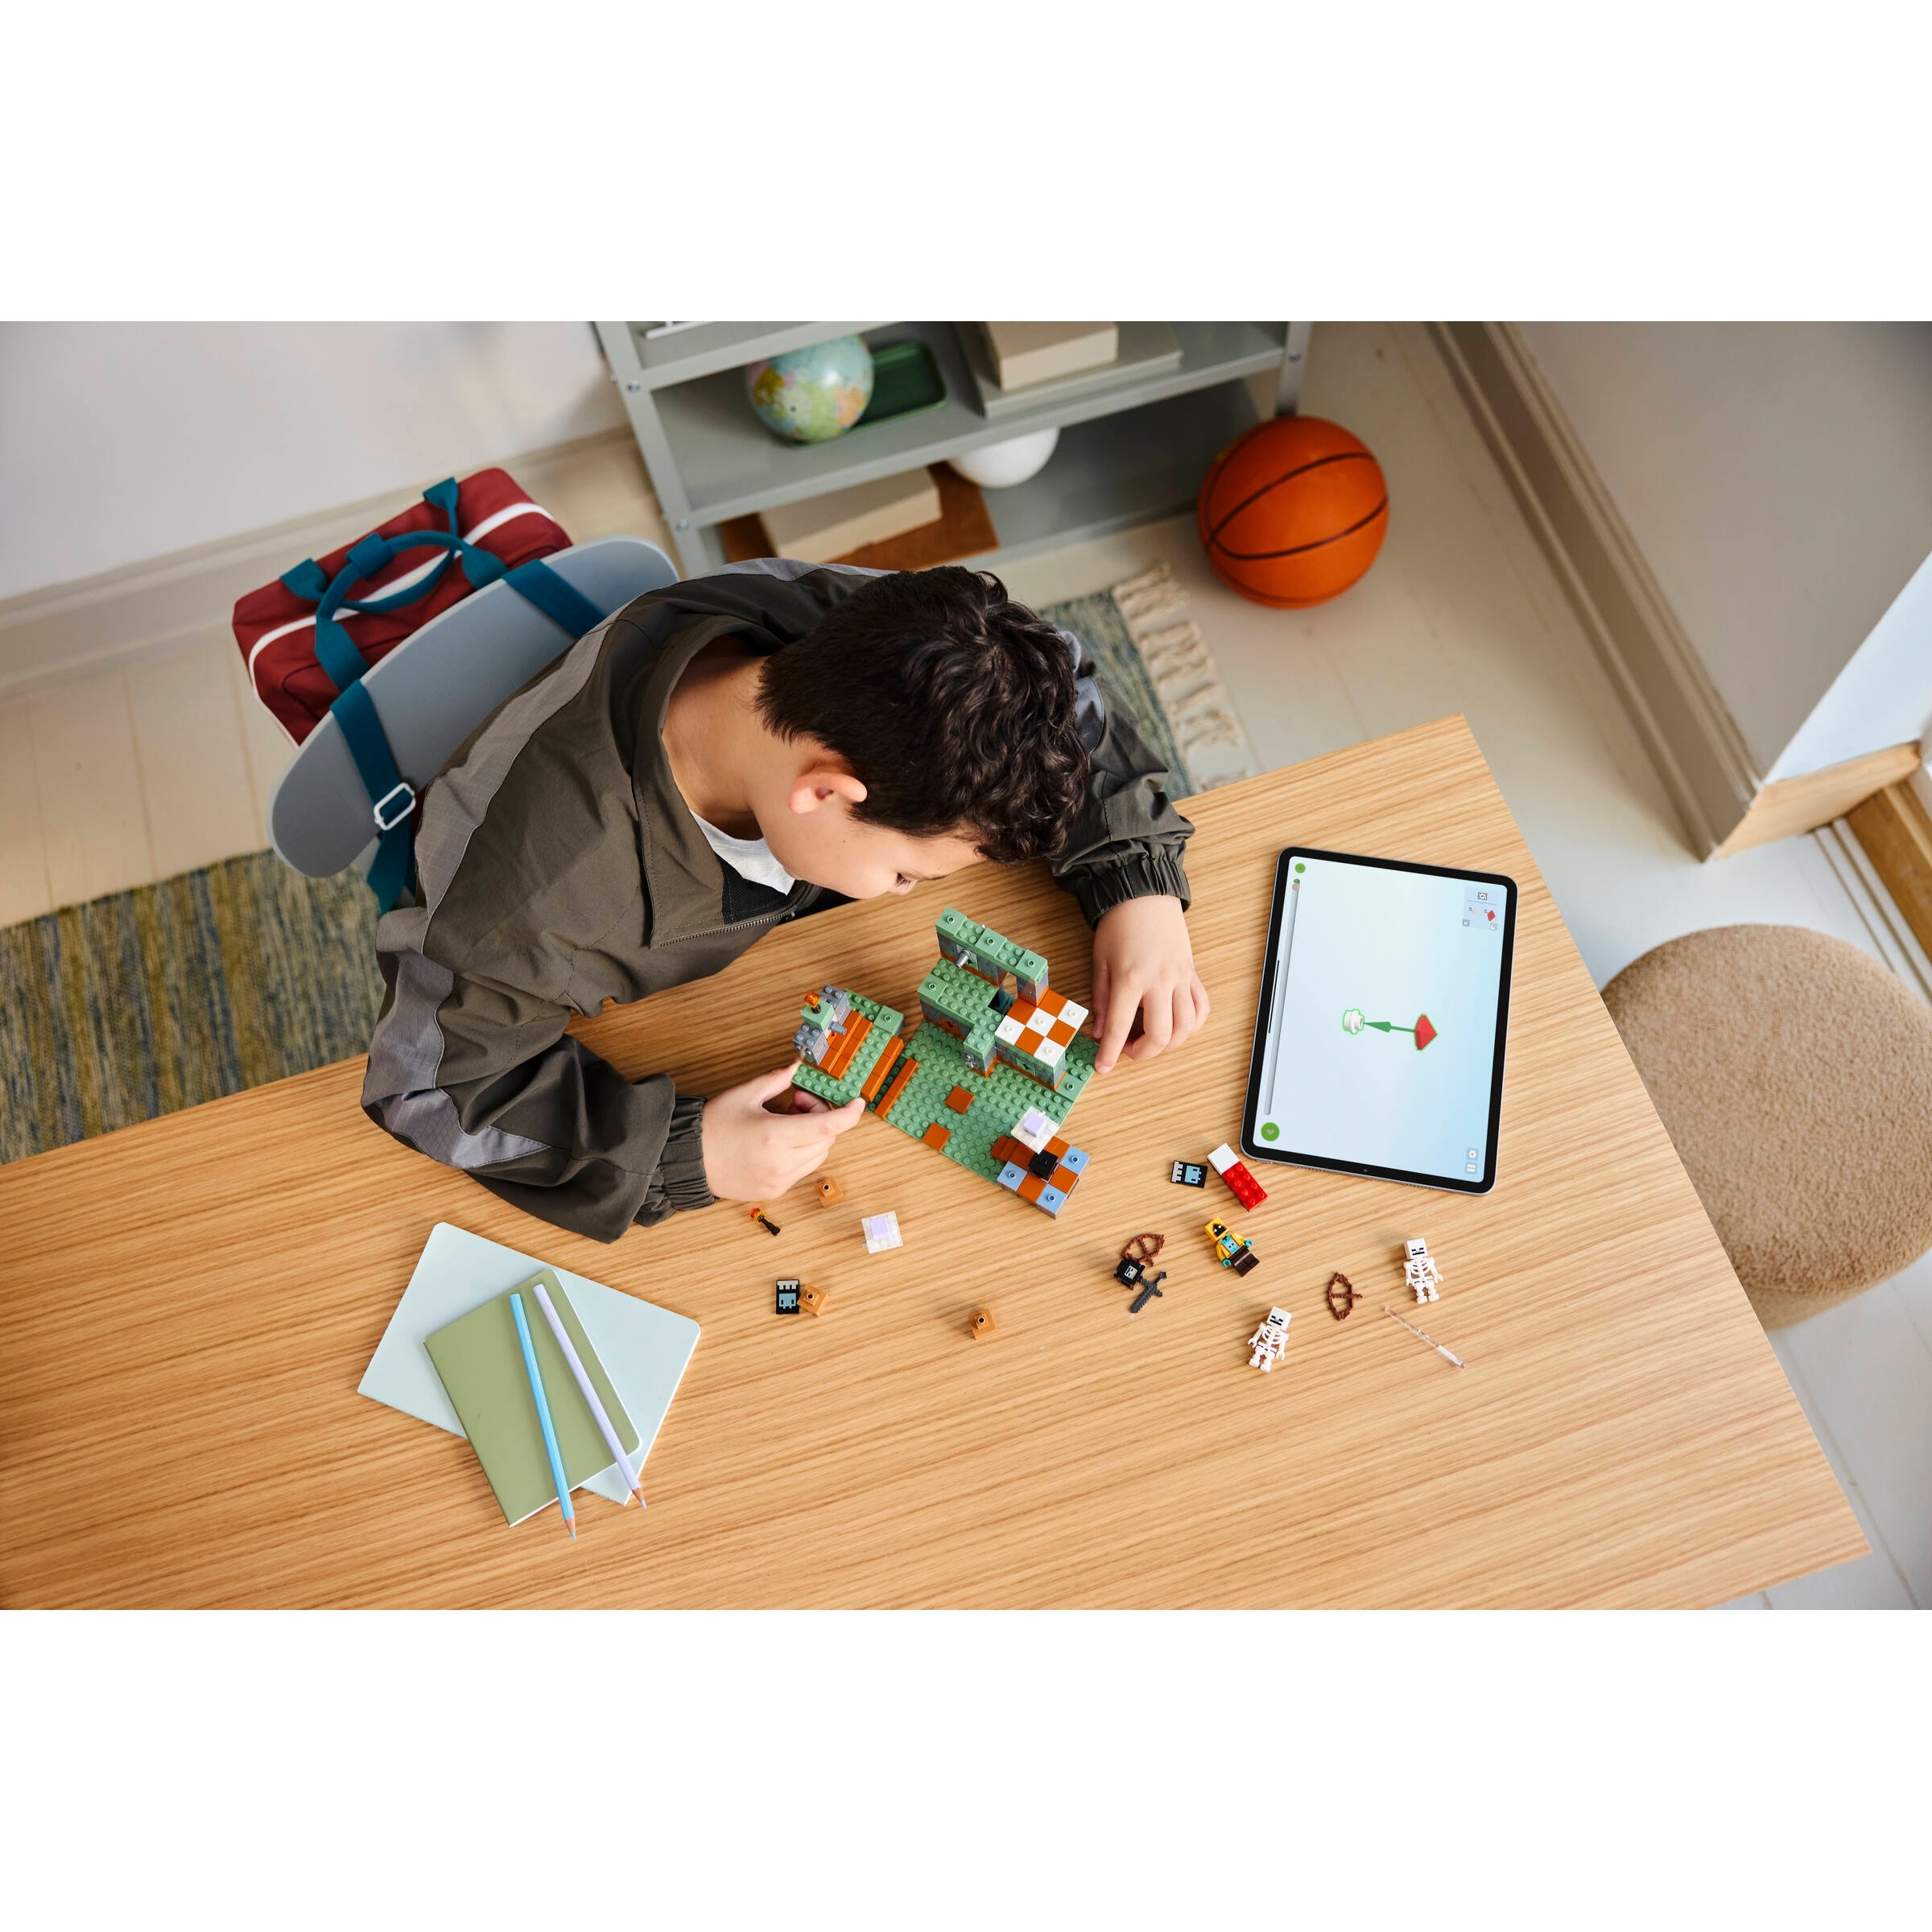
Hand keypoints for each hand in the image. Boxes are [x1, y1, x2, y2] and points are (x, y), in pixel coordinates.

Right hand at [700, 1063, 864, 1201]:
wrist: (688, 1160)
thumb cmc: (712, 1126)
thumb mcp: (744, 1095)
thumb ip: (776, 1079)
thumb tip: (798, 1066)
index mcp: (774, 1136)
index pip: (827, 1127)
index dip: (848, 1114)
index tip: (858, 1103)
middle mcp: (781, 1163)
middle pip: (825, 1139)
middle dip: (819, 1116)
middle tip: (795, 1102)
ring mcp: (778, 1181)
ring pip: (818, 1156)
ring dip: (812, 1136)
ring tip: (784, 1122)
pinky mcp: (774, 1191)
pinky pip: (802, 1169)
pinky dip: (800, 1153)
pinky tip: (778, 1142)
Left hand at [1089, 895, 1209, 1074]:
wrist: (1145, 896)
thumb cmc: (1118, 926)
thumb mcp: (1100, 962)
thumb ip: (1101, 1000)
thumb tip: (1101, 1032)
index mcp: (1130, 979)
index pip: (1120, 1027)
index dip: (1110, 1053)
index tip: (1103, 1068)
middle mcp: (1159, 982)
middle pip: (1161, 1035)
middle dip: (1145, 1053)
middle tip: (1129, 1050)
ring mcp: (1180, 978)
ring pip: (1186, 1026)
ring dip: (1170, 1044)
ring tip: (1151, 1039)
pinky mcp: (1192, 974)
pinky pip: (1201, 1008)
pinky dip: (1193, 1025)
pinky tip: (1177, 1026)